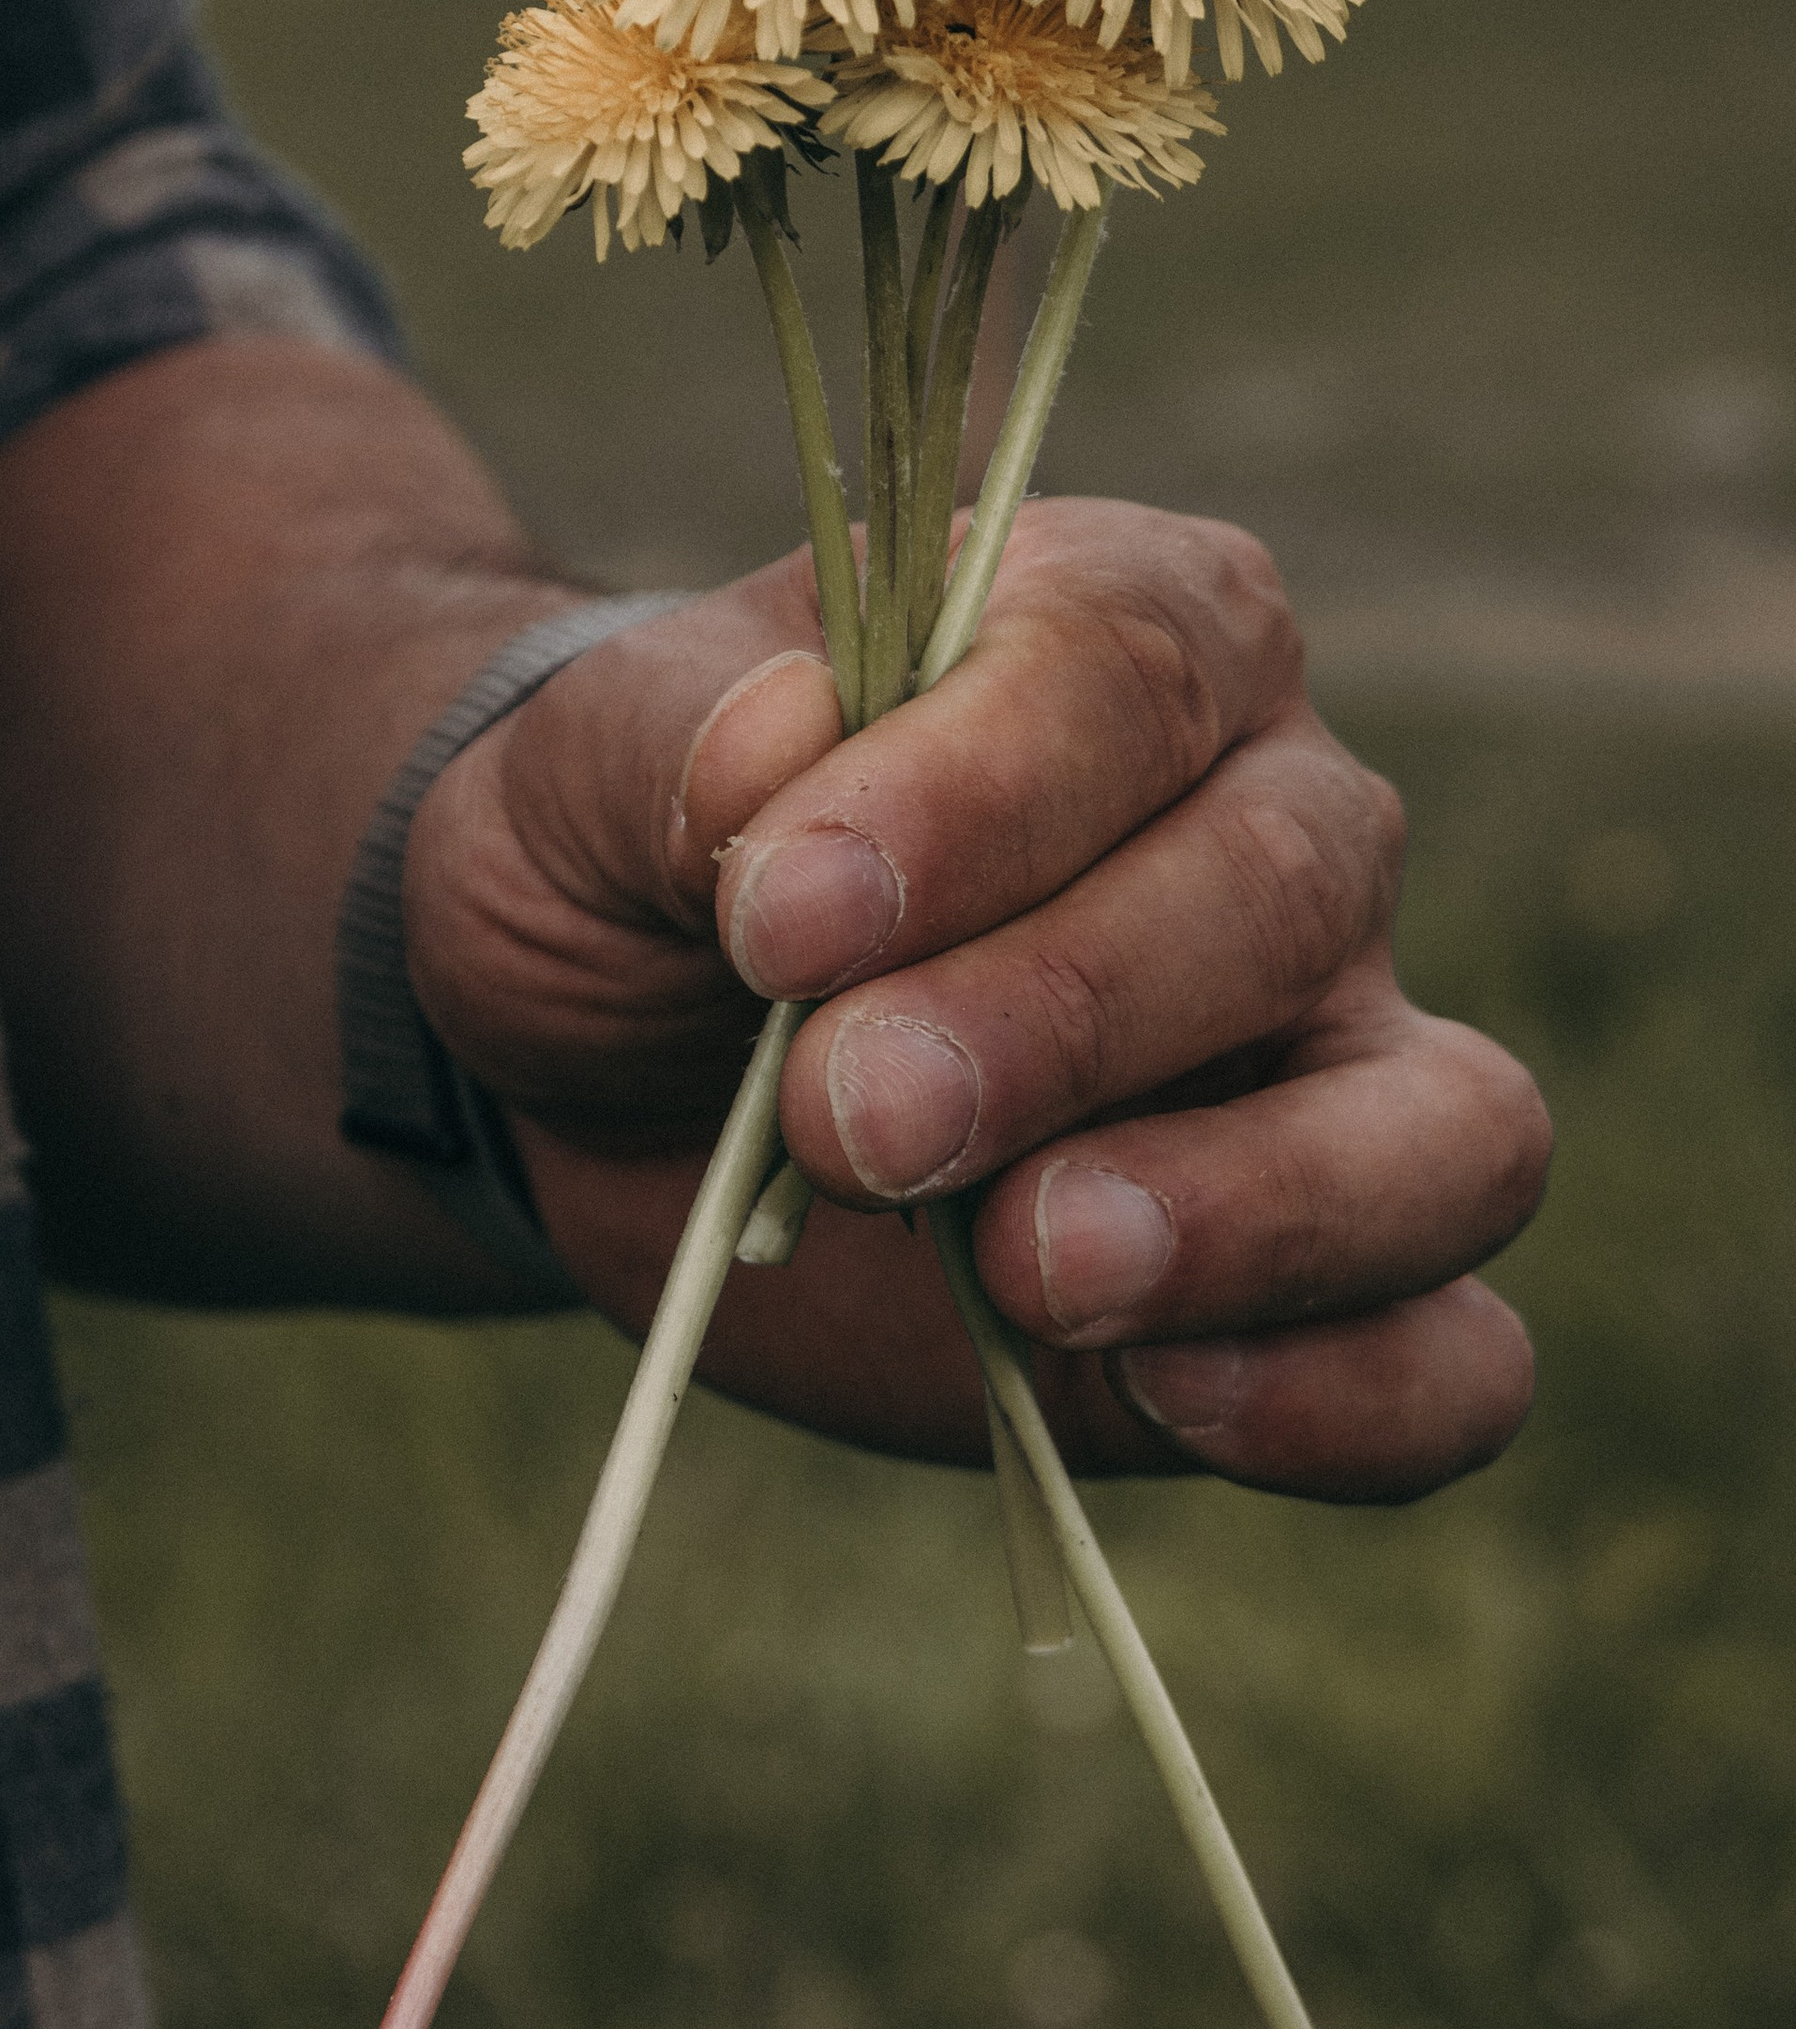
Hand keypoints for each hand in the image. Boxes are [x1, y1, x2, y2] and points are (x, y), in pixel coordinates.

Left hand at [404, 498, 1547, 1500]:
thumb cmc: (632, 866)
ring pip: (1447, 1130)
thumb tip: (776, 743)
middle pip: (1280, 895)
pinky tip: (1160, 1394)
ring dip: (1254, 1210)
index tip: (780, 916)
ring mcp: (1336, 1069)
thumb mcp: (580, 770)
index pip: (1122, 669)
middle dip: (1061, 1018)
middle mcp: (1285, 825)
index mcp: (1130, 629)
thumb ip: (674, 738)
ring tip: (1033, 1269)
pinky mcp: (1312, 1297)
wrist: (606, 1065)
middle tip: (851, 1115)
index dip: (968, 798)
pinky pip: (1448, 1362)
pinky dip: (1347, 1399)